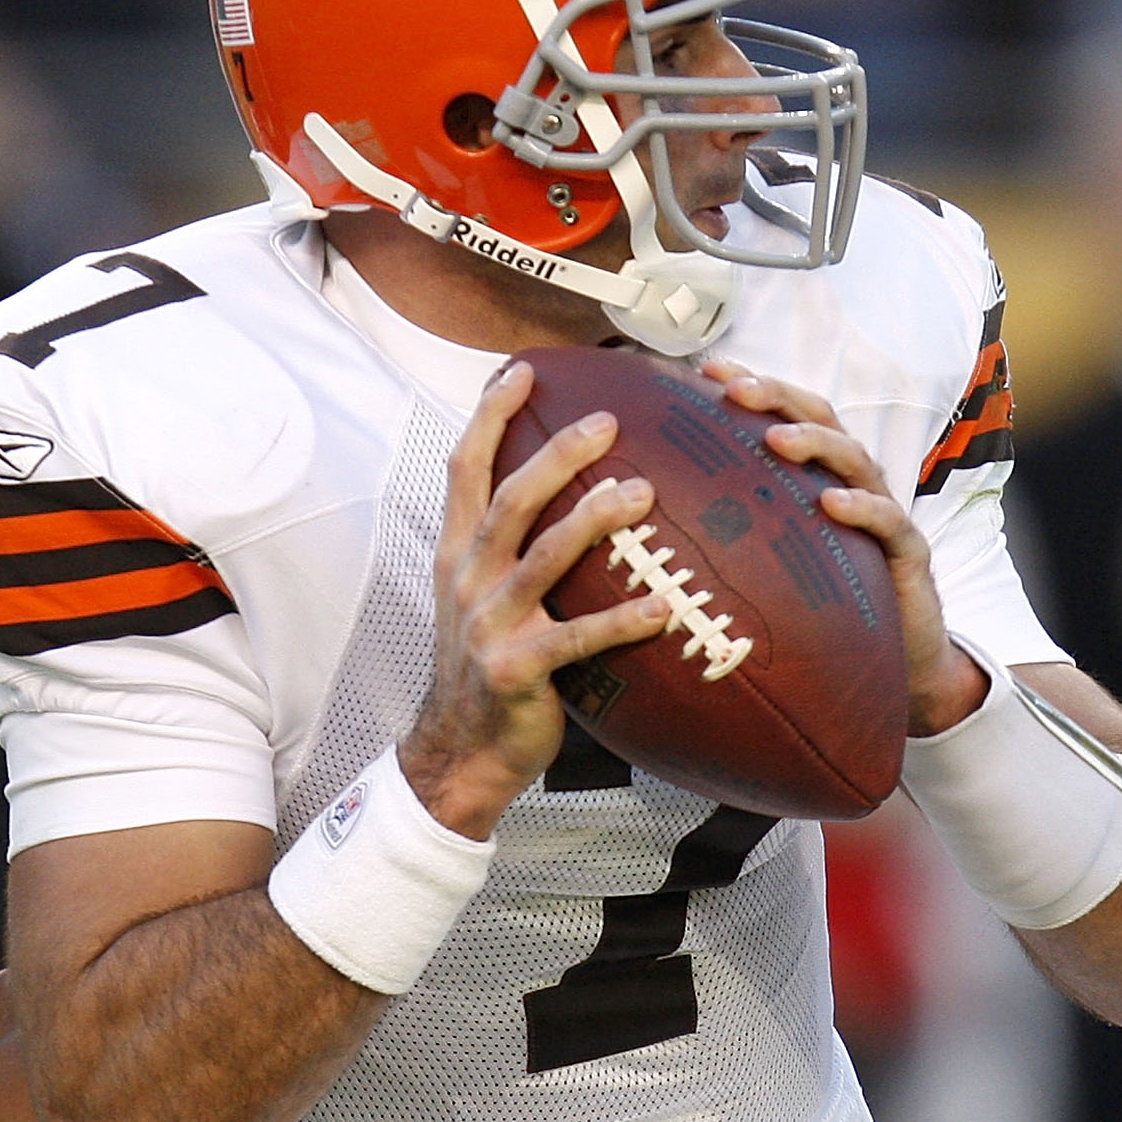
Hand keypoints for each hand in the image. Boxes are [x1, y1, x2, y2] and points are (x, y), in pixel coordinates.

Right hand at [401, 362, 676, 838]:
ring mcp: (488, 625)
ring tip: (642, 494)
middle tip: (606, 421)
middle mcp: (467, 581)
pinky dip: (621, 621)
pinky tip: (664, 609)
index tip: (521, 372)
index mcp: (456, 556)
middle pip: (508, 501)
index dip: (489, 417)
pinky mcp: (516, 669)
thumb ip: (509, 549)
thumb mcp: (480, 600)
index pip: (464, 470)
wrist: (460, 749)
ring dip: (594, 522)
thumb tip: (568, 497)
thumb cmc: (488, 669)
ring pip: (542, 557)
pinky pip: (576, 638)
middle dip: (555, 454)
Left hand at [717, 365, 988, 735]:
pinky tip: (833, 504)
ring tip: (776, 439)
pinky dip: (862, 508)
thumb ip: (731, 533)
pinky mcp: (908, 553)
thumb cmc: (821, 607)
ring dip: (814, 443)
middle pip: (820, 421)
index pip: (787, 416)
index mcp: (818, 477)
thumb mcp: (770, 562)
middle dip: (778, 398)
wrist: (892, 662)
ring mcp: (883, 514)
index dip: (754, 388)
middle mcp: (852, 483)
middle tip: (736, 390)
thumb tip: (652, 516)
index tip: (706, 371)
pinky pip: (889, 522)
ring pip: (854, 460)